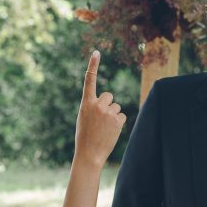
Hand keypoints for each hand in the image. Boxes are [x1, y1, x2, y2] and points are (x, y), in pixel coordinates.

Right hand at [74, 51, 125, 167]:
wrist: (89, 154)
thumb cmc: (85, 136)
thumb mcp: (84, 118)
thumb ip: (93, 107)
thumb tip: (108, 103)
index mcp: (85, 103)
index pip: (89, 80)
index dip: (93, 65)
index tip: (96, 52)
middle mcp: (97, 105)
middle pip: (109, 96)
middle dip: (108, 104)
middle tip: (101, 119)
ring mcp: (108, 112)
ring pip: (116, 107)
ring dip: (113, 116)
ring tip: (105, 128)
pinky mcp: (117, 119)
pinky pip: (122, 116)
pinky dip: (118, 123)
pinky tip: (111, 131)